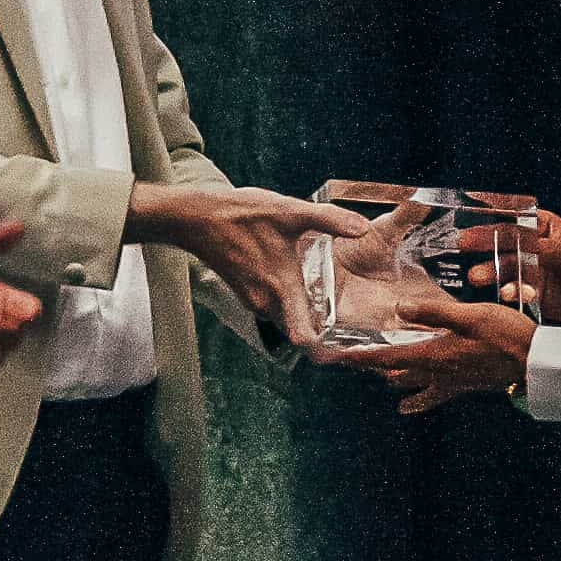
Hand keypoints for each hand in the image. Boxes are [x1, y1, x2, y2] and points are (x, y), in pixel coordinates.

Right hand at [128, 184, 372, 346]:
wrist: (198, 219)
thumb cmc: (240, 216)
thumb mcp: (289, 212)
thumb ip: (329, 220)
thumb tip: (363, 228)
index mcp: (281, 288)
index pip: (304, 338)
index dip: (325, 348)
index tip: (344, 348)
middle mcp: (266, 302)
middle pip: (299, 329)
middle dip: (320, 329)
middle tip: (347, 324)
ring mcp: (253, 300)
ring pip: (285, 317)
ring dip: (302, 312)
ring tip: (325, 298)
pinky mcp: (245, 292)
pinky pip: (273, 306)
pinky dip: (286, 300)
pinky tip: (295, 277)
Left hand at [315, 291, 536, 413]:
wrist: (538, 364)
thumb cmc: (507, 336)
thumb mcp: (470, 316)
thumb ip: (433, 313)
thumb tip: (398, 309)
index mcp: (434, 355)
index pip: (388, 356)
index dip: (362, 356)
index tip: (337, 357)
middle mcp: (438, 373)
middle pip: (395, 373)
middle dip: (374, 368)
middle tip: (353, 363)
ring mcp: (451, 382)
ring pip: (412, 385)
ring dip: (394, 380)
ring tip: (378, 378)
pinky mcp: (465, 386)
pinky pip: (434, 395)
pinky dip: (418, 399)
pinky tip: (409, 405)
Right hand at [457, 206, 560, 330]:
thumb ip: (550, 250)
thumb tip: (527, 245)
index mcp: (544, 227)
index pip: (515, 218)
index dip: (492, 216)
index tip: (470, 215)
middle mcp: (533, 246)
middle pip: (503, 241)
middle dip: (483, 244)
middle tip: (463, 245)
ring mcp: (530, 269)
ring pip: (505, 266)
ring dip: (491, 270)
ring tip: (478, 277)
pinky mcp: (531, 291)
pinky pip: (513, 289)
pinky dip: (508, 291)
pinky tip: (507, 294)